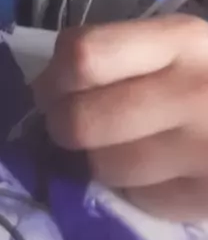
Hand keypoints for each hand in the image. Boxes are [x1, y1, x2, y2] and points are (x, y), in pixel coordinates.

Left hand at [33, 15, 207, 222]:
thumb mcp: (177, 42)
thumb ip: (116, 51)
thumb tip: (47, 85)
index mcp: (179, 41)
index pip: (85, 55)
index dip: (55, 74)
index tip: (54, 84)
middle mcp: (192, 94)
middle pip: (83, 120)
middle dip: (63, 123)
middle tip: (72, 120)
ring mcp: (203, 152)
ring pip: (104, 167)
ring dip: (97, 157)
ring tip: (120, 142)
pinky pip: (138, 198)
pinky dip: (134, 186)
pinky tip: (156, 166)